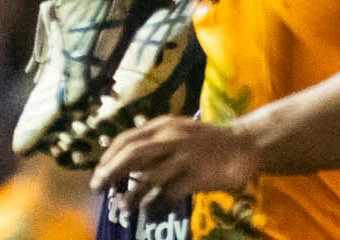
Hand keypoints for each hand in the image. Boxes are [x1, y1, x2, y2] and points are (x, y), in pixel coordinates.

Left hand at [92, 115, 258, 206]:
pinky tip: (150, 214)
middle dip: (111, 171)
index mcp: (162, 125)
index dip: (109, 156)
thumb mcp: (177, 131)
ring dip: (132, 194)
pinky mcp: (195, 175)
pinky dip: (156, 205)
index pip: (127, 138)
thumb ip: (154, 141)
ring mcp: (183, 155)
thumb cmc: (205, 141)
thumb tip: (123, 153)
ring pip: (148, 176)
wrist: (241, 146)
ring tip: (123, 208)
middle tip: (98, 187)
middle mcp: (170, 137)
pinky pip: (168, 193)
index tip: (98, 173)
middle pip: (132, 153)